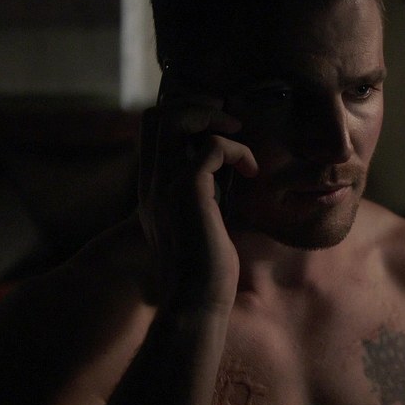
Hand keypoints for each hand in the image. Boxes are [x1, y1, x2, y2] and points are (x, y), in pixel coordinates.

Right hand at [138, 94, 257, 312]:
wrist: (197, 299)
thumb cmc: (207, 266)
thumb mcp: (203, 219)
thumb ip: (206, 193)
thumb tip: (228, 172)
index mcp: (154, 185)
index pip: (153, 127)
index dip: (187, 114)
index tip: (222, 129)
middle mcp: (153, 180)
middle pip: (157, 114)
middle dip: (197, 106)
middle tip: (230, 125)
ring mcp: (166, 185)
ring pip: (174, 119)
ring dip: (212, 119)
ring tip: (237, 136)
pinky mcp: (188, 193)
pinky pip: (211, 148)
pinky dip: (237, 151)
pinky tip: (251, 173)